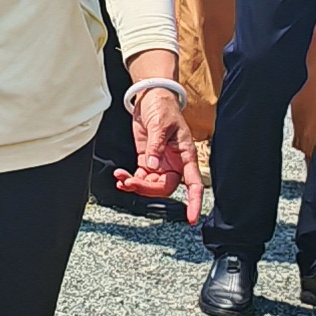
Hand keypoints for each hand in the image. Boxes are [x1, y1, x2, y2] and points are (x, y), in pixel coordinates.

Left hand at [124, 78, 199, 223]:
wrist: (151, 98)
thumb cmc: (164, 108)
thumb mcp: (161, 124)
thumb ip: (156, 146)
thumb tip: (152, 165)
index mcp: (186, 155)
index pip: (194, 184)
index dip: (193, 202)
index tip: (191, 217)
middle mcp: (175, 163)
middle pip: (165, 188)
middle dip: (147, 189)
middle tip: (130, 182)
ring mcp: (161, 163)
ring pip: (151, 185)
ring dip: (136, 185)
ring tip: (121, 178)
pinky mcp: (148, 160)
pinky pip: (141, 177)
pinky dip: (130, 180)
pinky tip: (121, 177)